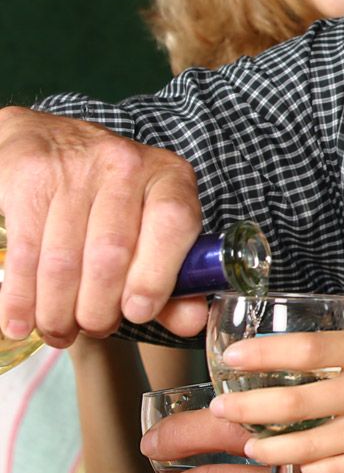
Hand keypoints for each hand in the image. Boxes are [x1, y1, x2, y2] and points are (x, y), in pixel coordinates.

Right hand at [0, 106, 205, 345]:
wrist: (50, 141)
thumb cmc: (110, 198)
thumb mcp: (152, 225)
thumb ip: (175, 277)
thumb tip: (192, 321)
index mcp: (170, 176)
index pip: (174, 223)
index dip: (155, 276)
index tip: (137, 313)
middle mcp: (126, 164)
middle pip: (112, 251)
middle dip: (98, 307)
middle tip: (93, 328)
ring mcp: (75, 168)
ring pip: (64, 259)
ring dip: (58, 310)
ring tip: (59, 332)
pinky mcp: (28, 176)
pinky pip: (25, 252)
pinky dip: (21, 297)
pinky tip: (22, 322)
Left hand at [208, 329, 343, 472]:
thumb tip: (330, 357)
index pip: (306, 346)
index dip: (261, 353)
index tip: (231, 357)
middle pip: (294, 397)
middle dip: (248, 406)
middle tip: (221, 409)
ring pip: (307, 442)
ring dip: (271, 446)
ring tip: (251, 446)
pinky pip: (338, 469)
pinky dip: (315, 470)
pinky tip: (305, 468)